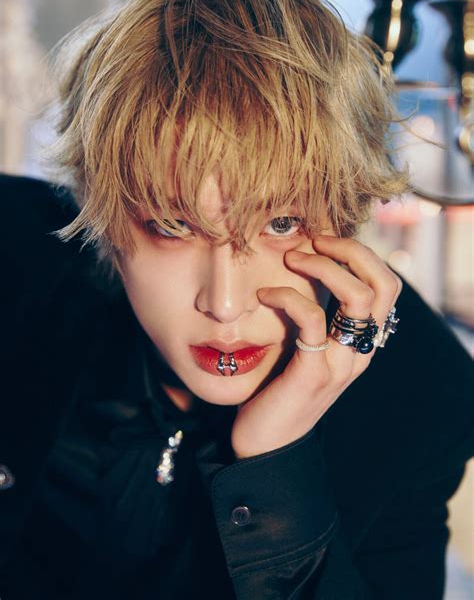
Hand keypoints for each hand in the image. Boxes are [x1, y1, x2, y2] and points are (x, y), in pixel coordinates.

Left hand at [230, 234, 401, 458]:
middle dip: (352, 251)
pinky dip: (288, 296)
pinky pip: (311, 319)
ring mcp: (341, 363)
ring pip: (357, 297)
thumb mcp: (306, 348)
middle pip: (383, 285)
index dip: (361, 255)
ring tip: (292, 260)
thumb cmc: (280, 390)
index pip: (386, 287)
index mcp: (362, 343)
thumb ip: (316, 319)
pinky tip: (265, 295)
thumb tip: (304, 273)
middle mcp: (361, 351)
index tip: (324, 242)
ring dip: (323, 268)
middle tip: (315, 241)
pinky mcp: (313, 372)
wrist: (266, 445)